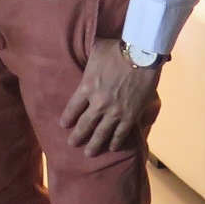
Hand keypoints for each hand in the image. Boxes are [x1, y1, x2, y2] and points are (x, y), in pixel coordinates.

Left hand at [59, 38, 158, 156]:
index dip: (68, 118)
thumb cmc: (115, 50)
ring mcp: (114, 112)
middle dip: (77, 136)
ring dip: (94, 145)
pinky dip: (116, 142)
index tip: (64, 125)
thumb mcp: (94, 52)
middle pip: (84, 124)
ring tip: (89, 153)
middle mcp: (97, 103)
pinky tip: (112, 148)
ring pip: (101, 133)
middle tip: (72, 144)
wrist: (140, 56)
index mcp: (86, 87)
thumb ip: (88, 60)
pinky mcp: (130, 116)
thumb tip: (82, 51)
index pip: (72, 107)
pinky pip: (120, 133)